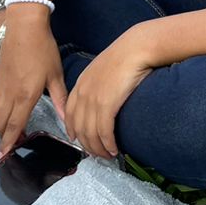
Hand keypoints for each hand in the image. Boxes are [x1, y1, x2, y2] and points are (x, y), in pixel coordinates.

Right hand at [0, 9, 68, 155]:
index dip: (9, 142)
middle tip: (13, 145)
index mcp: (26, 95)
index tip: (3, 155)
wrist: (24, 26)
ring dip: (0, 125)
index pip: (15, 125)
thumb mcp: (56, 74)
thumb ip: (60, 99)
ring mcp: (1, 86)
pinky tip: (9, 113)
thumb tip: (66, 120)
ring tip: (12, 131)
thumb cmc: (43, 49)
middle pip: (0, 123)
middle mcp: (10, 93)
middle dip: (3, 137)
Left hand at [62, 28, 153, 159]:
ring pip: (91, 133)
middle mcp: (83, 94)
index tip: (78, 140)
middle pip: (79, 128)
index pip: (69, 114)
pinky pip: (104, 131)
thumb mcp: (103, 70)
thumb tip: (102, 99)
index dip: (73, 130)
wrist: (136, 48)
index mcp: (80, 84)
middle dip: (87, 145)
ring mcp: (93, 99)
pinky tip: (114, 149)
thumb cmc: (125, 57)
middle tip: (97, 155)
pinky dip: (108, 143)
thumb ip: (97, 85)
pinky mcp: (107, 104)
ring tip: (107, 156)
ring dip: (98, 148)